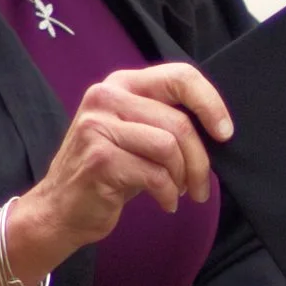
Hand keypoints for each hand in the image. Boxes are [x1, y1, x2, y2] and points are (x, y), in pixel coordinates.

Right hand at [7, 61, 233, 275]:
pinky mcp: (99, 159)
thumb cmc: (108, 172)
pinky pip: (155, 175)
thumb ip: (165, 119)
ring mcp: (98, 127)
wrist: (59, 208)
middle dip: (200, 160)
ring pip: (169, 147)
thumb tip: (218, 127)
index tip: (225, 133)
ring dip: (184, 177)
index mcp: (121, 84)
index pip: (179, 76)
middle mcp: (106, 98)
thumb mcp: (135, 134)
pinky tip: (165, 203)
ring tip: (181, 192)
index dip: (210, 103)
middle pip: (178, 122)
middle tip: (201, 186)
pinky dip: (168, 194)